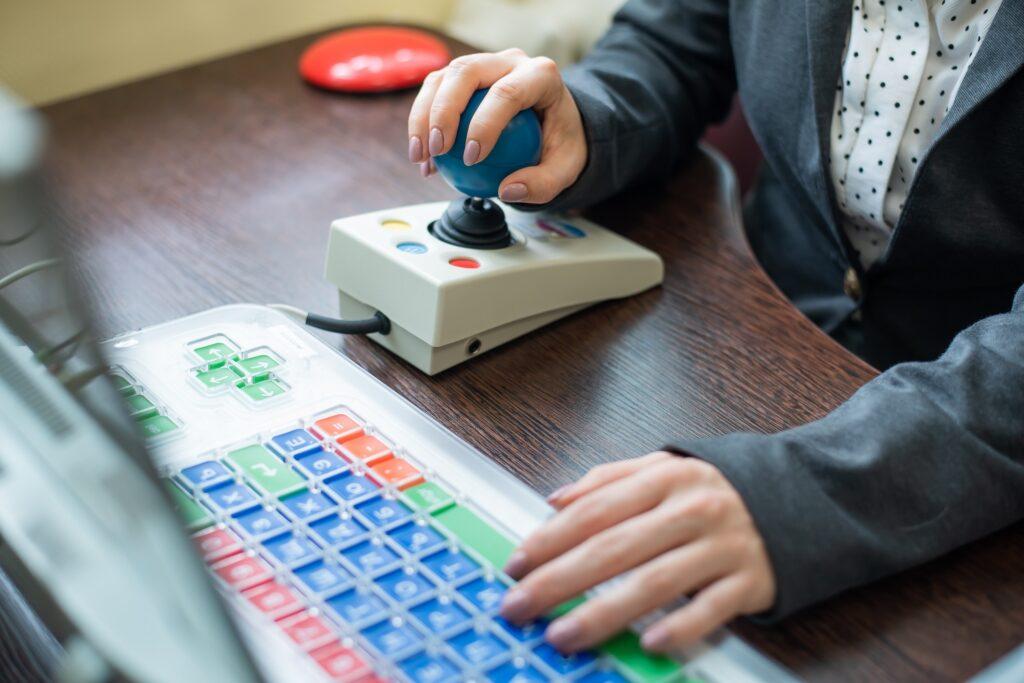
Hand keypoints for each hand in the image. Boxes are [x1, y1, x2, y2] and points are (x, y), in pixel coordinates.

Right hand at [407, 48, 586, 203]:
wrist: (554, 123)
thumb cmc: (560, 142)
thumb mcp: (565, 169)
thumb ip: (542, 184)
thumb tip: (507, 190)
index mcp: (541, 75)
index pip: (508, 92)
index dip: (484, 123)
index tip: (472, 159)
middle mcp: (510, 62)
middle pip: (466, 72)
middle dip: (443, 111)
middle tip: (436, 151)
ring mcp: (484, 64)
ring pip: (443, 77)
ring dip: (423, 116)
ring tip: (420, 156)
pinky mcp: (463, 76)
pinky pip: (435, 91)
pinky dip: (422, 122)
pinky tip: (423, 158)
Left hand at [499, 452, 775, 653]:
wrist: (799, 498)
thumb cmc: (713, 490)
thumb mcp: (662, 469)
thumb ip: (607, 479)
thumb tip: (555, 499)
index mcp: (664, 478)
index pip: (594, 510)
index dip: (549, 539)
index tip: (515, 565)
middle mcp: (690, 510)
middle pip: (614, 548)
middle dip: (559, 580)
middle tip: (519, 606)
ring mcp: (721, 546)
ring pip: (654, 583)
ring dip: (603, 613)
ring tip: (563, 634)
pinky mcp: (749, 581)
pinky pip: (711, 609)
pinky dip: (681, 627)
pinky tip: (650, 643)